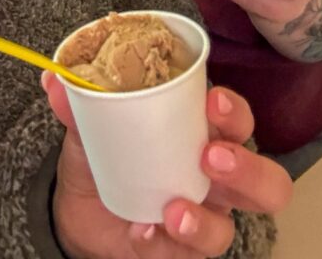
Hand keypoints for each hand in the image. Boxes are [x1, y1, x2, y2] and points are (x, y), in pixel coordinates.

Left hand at [42, 73, 291, 258]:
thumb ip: (80, 104)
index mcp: (203, 133)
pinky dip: (161, 245)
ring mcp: (202, 220)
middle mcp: (215, 179)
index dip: (234, 112)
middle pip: (267, 180)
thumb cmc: (106, 151)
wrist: (78, 206)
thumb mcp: (92, 125)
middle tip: (211, 157)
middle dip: (249, 170)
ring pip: (231, 230)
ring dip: (205, 221)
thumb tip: (54, 79)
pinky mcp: (178, 254)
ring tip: (175, 210)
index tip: (211, 101)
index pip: (238, 119)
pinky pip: (184, 257)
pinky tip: (140, 232)